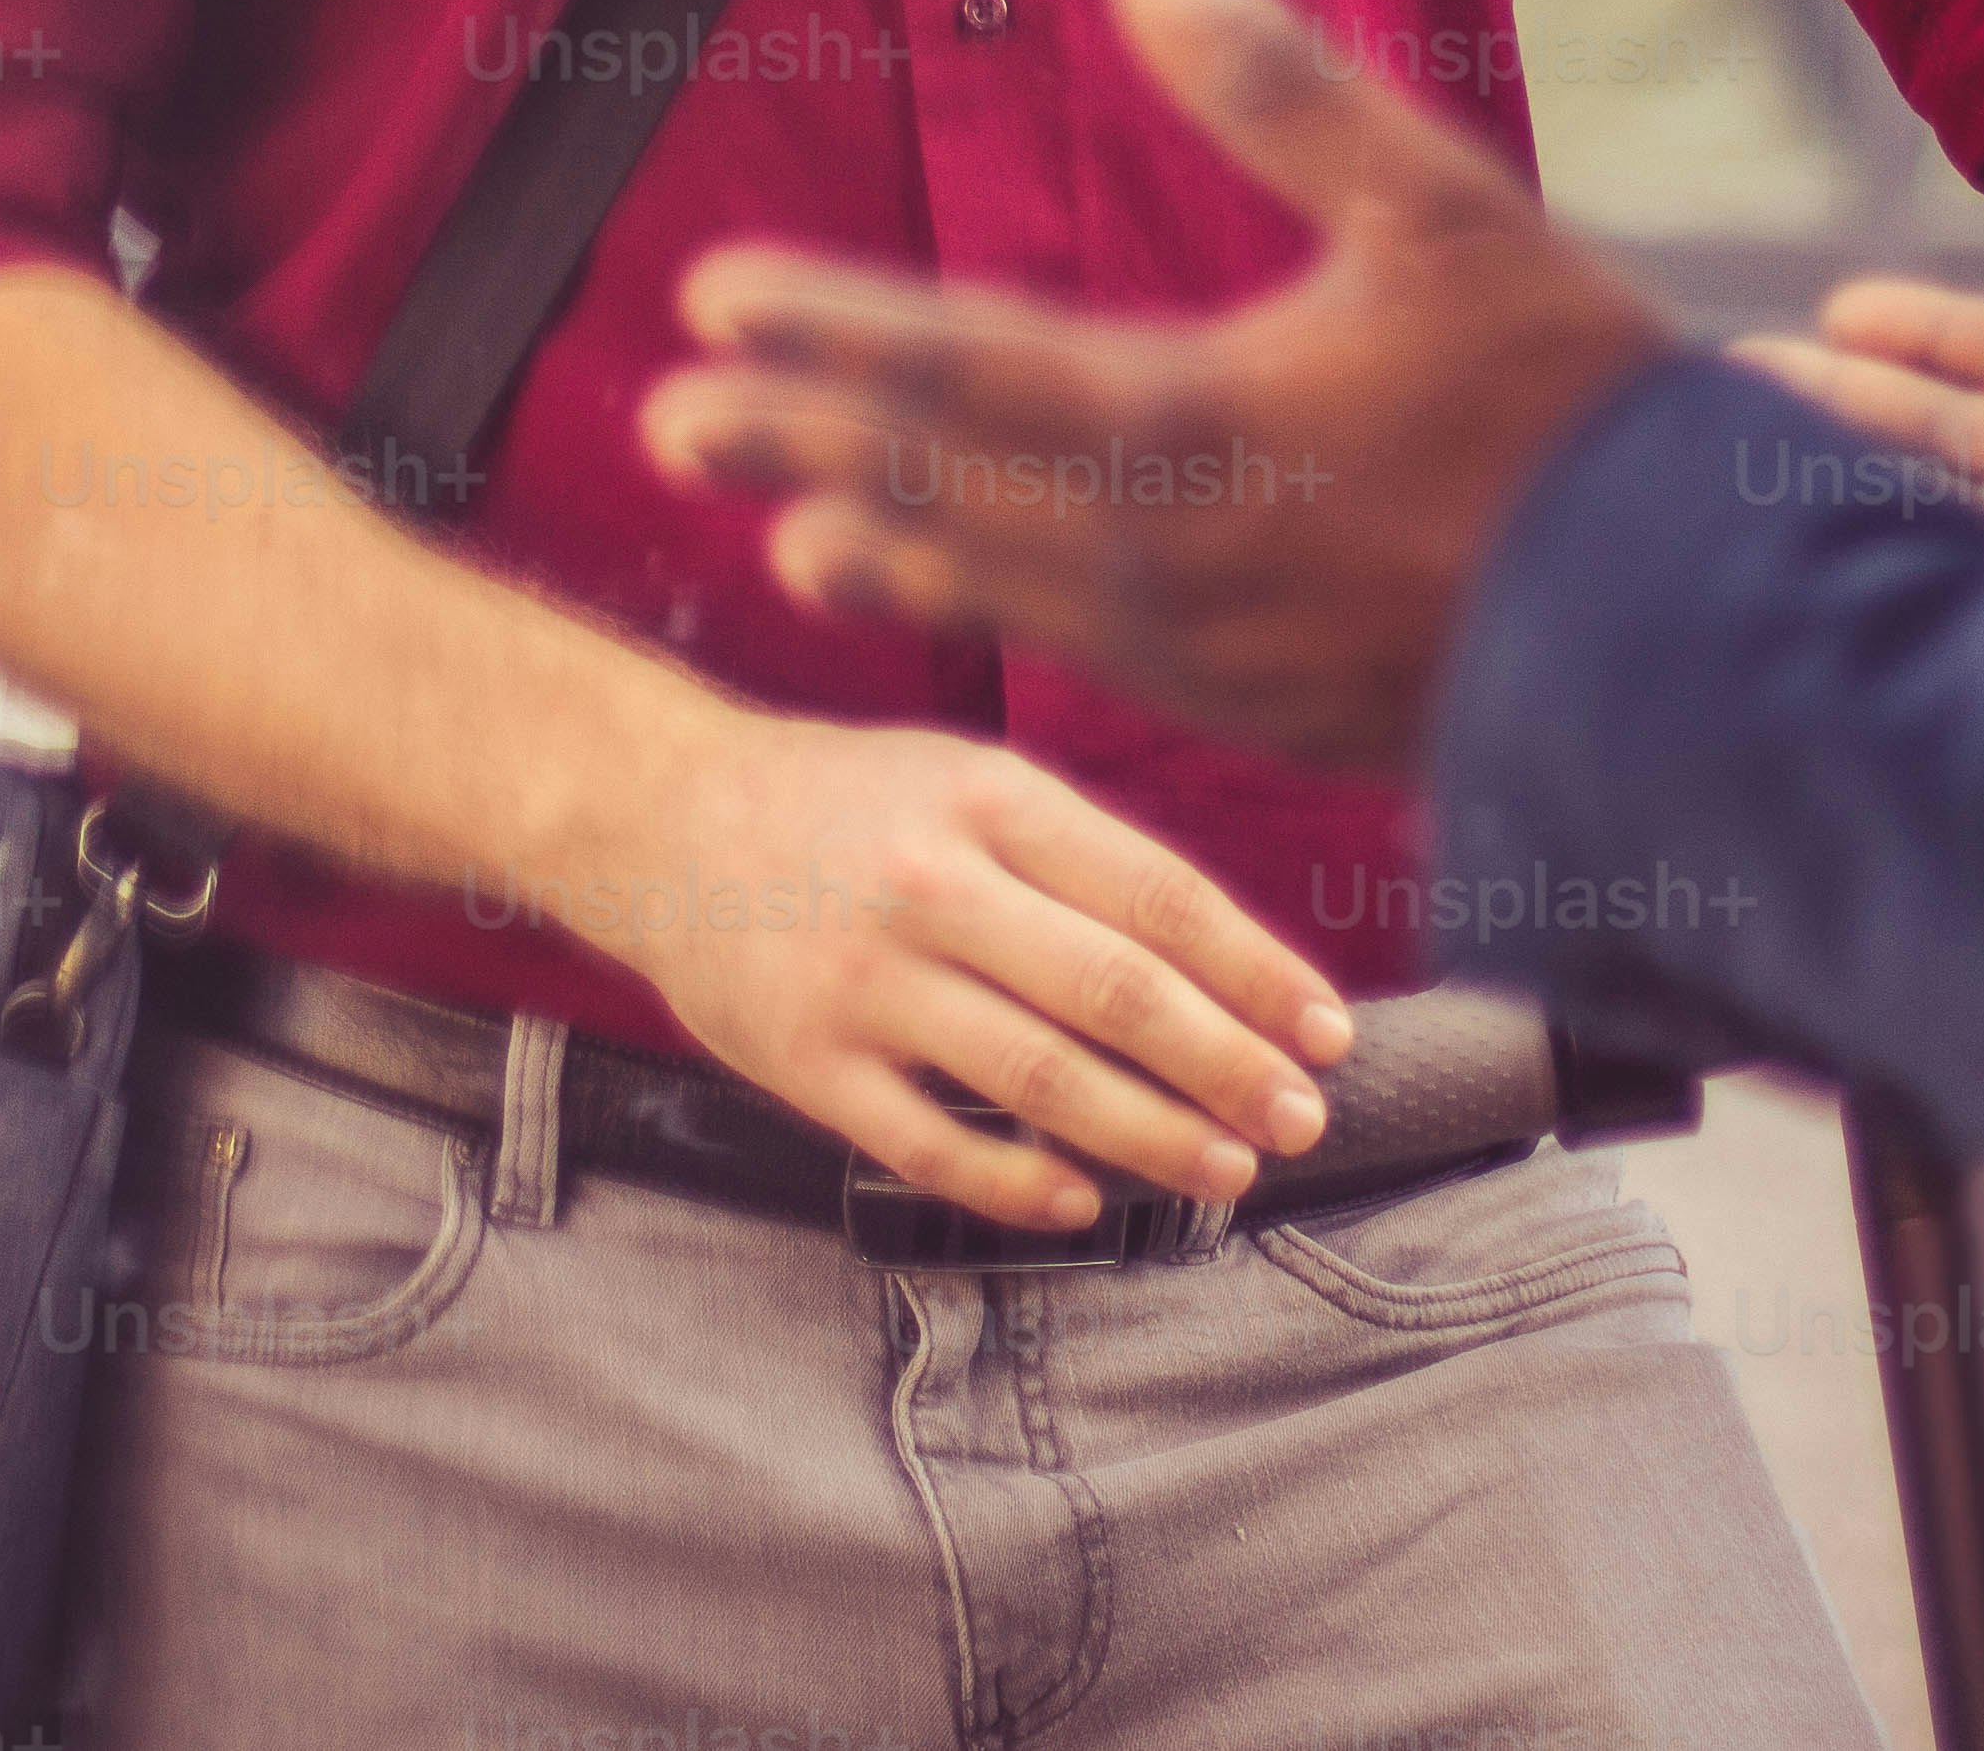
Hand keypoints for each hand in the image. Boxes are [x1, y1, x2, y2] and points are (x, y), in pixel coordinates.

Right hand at [545, 709, 1356, 1235]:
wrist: (656, 815)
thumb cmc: (847, 805)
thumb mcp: (963, 778)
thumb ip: (1081, 857)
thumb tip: (1230, 967)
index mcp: (987, 797)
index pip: (1156, 893)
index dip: (1256, 971)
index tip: (1327, 1032)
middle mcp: (931, 883)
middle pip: (1113, 990)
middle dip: (1226, 1064)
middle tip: (1299, 1119)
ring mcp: (863, 978)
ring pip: (1036, 1075)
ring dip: (1148, 1135)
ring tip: (1226, 1172)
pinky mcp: (803, 1060)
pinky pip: (927, 1142)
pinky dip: (1014, 1182)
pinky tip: (1082, 1205)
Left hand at [639, 0, 1685, 779]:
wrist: (1692, 630)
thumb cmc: (1570, 403)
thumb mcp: (1438, 204)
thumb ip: (1282, 84)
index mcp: (1196, 419)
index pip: (962, 366)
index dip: (828, 332)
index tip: (710, 301)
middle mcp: (1170, 551)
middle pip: (945, 489)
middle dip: (801, 446)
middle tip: (667, 424)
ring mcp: (1209, 648)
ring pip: (1006, 590)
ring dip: (884, 550)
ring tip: (780, 539)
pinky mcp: (1260, 708)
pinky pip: (1090, 658)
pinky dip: (1004, 623)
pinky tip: (982, 614)